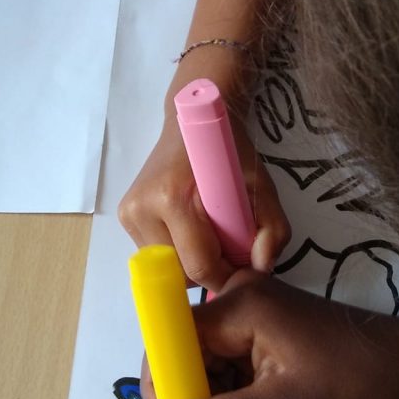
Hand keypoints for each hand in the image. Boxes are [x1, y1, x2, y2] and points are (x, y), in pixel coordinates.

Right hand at [119, 113, 289, 291]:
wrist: (191, 122)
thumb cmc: (227, 153)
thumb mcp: (262, 188)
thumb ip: (272, 231)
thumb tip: (260, 268)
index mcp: (172, 199)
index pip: (199, 265)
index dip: (226, 277)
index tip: (244, 269)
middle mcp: (142, 209)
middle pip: (180, 272)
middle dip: (209, 271)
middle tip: (230, 249)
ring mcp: (129, 214)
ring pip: (166, 268)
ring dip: (191, 264)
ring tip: (210, 236)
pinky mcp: (126, 217)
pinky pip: (156, 255)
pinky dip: (177, 252)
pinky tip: (191, 231)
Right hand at [142, 270, 398, 398]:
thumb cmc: (354, 380)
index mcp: (238, 304)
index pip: (171, 342)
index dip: (167, 389)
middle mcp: (238, 297)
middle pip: (189, 355)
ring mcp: (252, 310)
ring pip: (211, 366)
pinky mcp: (265, 326)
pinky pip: (233, 364)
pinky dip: (247, 396)